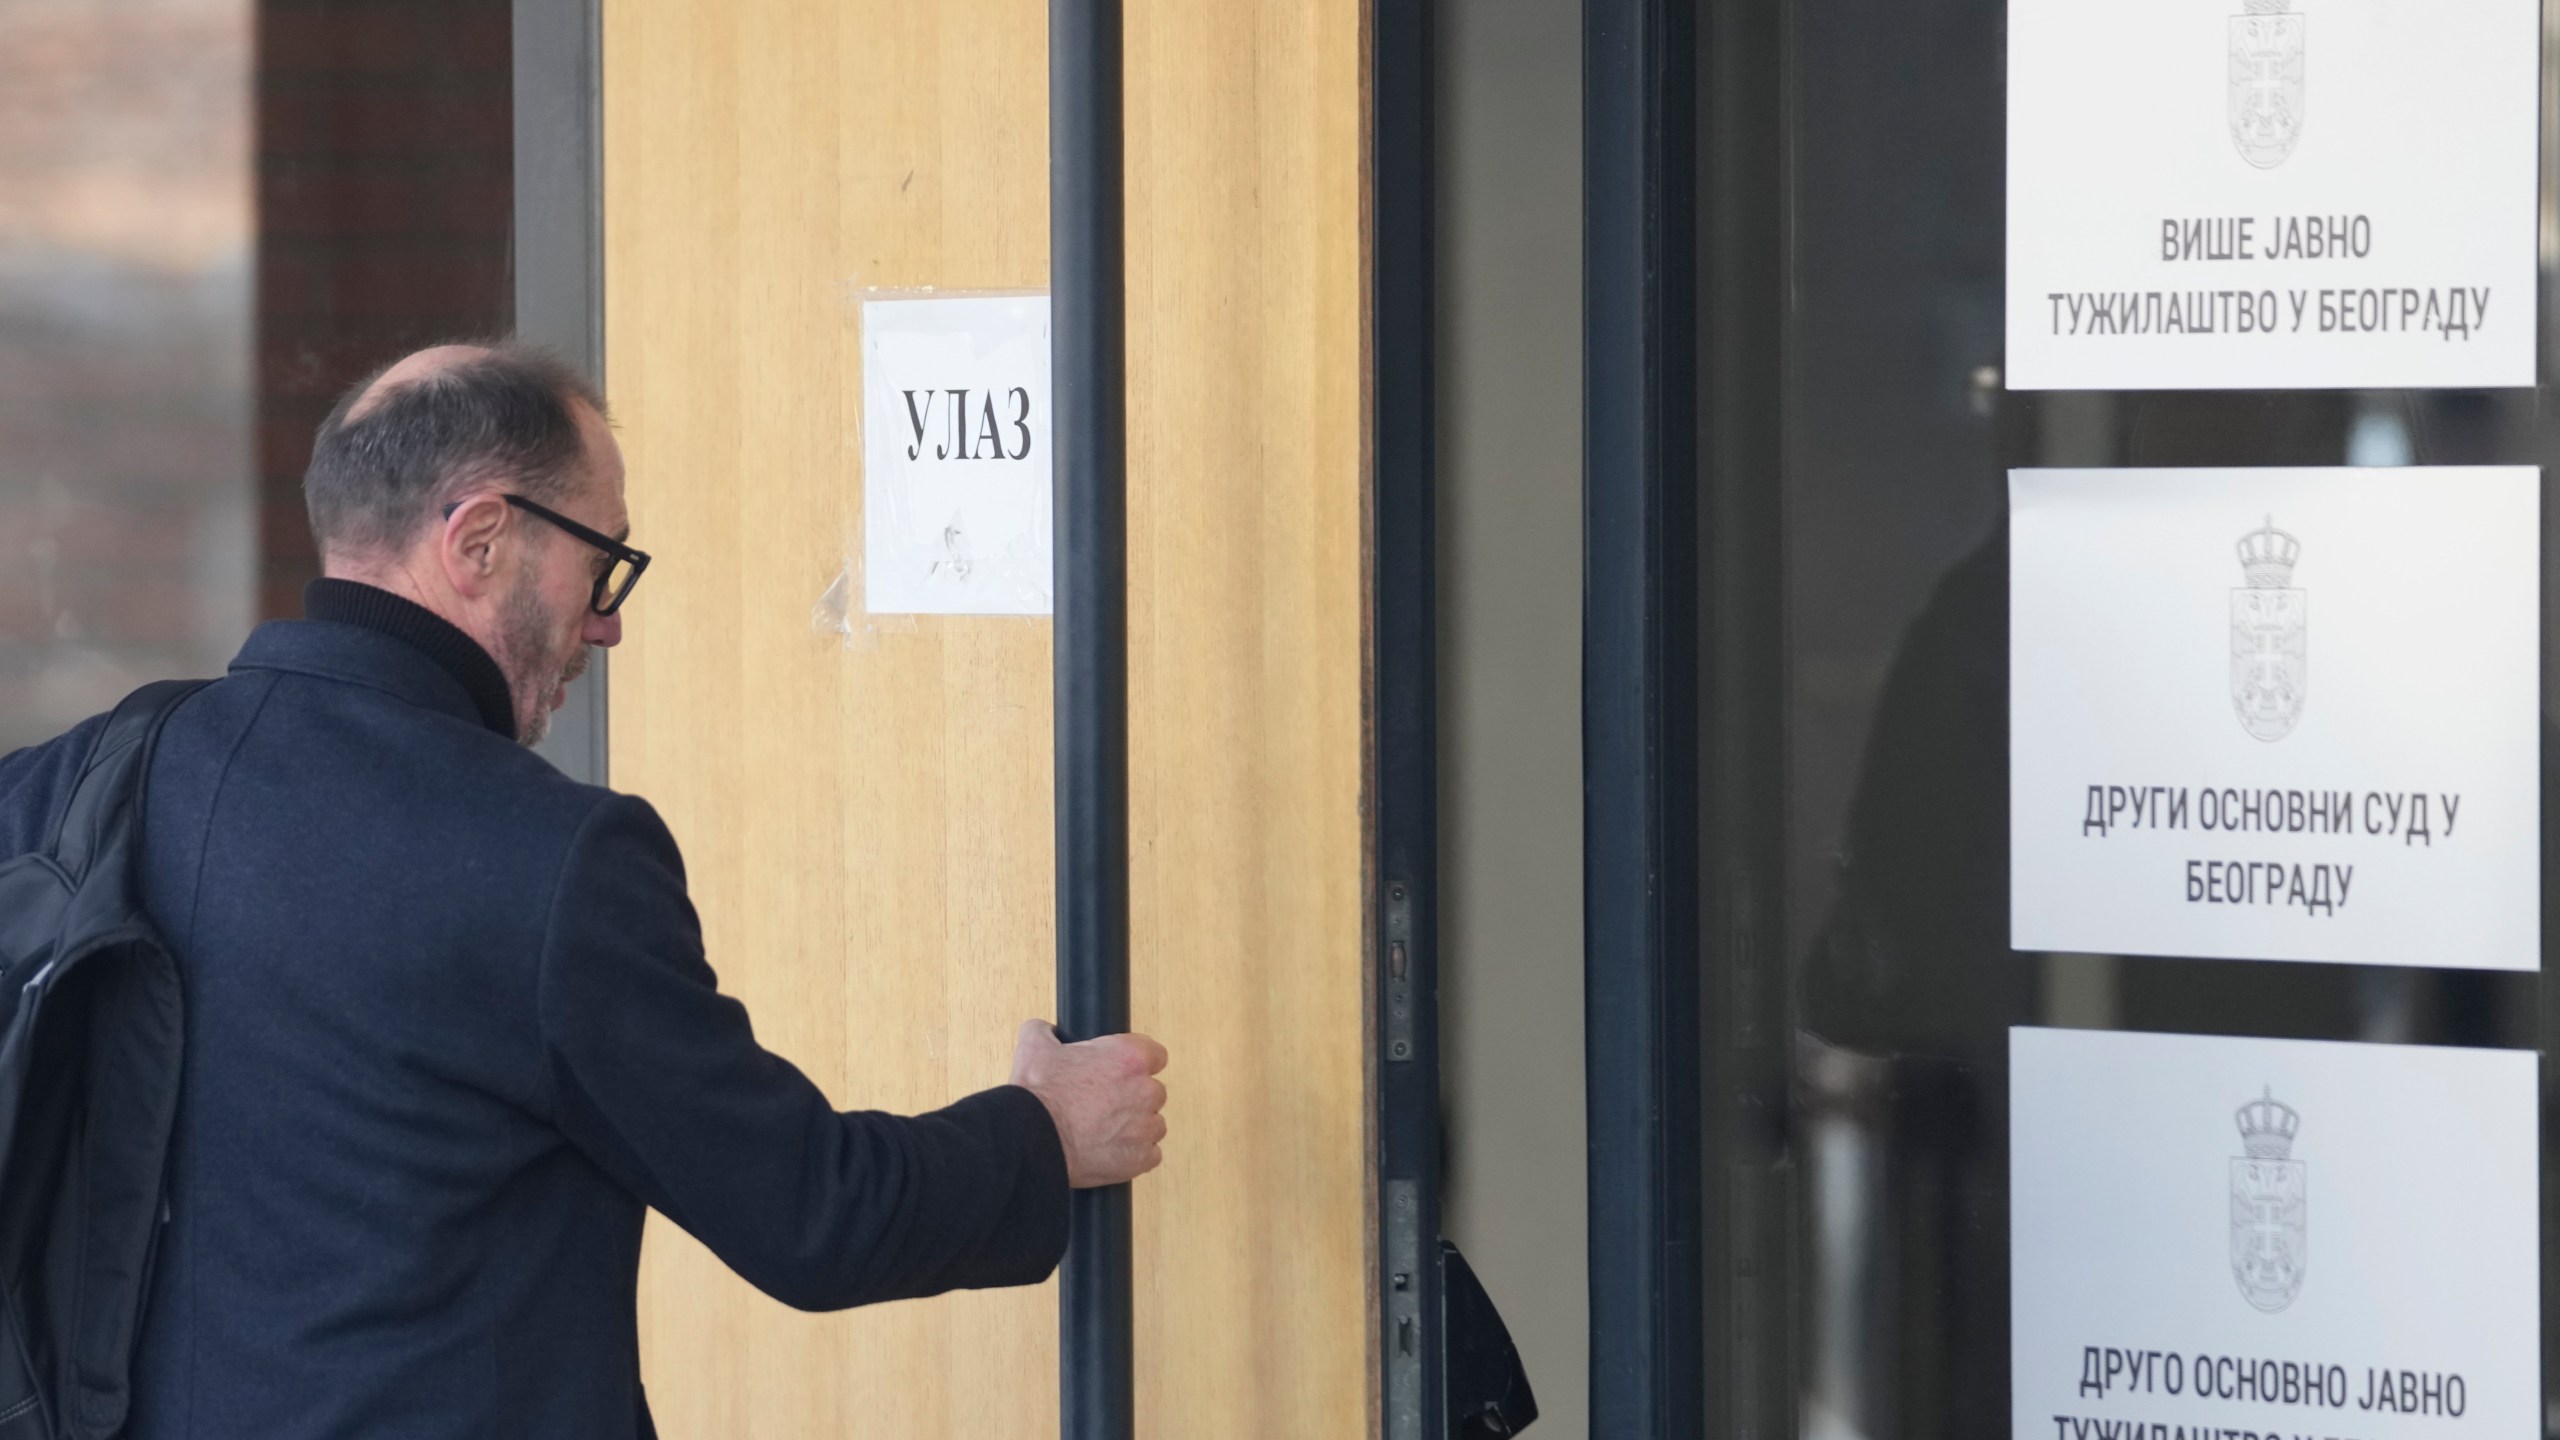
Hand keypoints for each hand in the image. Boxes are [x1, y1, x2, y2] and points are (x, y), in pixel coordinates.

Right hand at [1010, 1020, 1168, 1187]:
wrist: (1032, 1139)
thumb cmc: (1039, 1096)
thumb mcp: (1034, 1047)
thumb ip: (1046, 1031)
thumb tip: (1046, 1030)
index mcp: (1130, 1058)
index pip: (1156, 1054)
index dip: (1137, 1063)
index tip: (1123, 1071)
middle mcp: (1145, 1091)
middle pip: (1153, 1091)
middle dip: (1133, 1097)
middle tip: (1103, 1104)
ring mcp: (1145, 1127)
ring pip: (1152, 1124)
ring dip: (1134, 1127)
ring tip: (1103, 1131)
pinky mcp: (1140, 1159)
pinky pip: (1149, 1155)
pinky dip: (1133, 1155)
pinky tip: (1110, 1151)